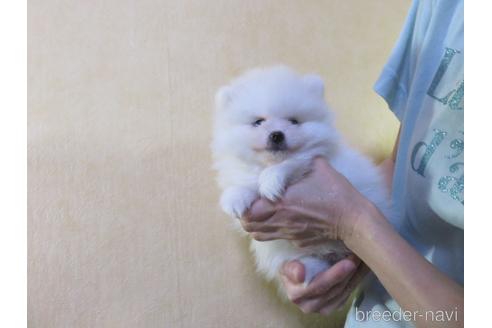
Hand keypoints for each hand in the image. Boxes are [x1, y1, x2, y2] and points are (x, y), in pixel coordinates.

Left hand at [241, 158, 374, 245]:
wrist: (354, 220)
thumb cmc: (336, 192)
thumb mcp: (318, 167)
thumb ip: (300, 159)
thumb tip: (292, 150)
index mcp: (282, 202)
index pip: (248, 211)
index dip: (243, 205)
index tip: (248, 196)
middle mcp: (281, 221)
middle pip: (249, 226)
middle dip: (246, 216)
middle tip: (251, 205)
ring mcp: (290, 234)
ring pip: (260, 235)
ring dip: (257, 225)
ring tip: (262, 215)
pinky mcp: (299, 242)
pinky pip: (278, 239)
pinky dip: (274, 232)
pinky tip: (282, 222)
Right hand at [280, 255, 368, 314]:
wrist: (296, 275)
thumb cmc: (292, 265)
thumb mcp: (287, 263)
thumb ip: (292, 268)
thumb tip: (300, 274)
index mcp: (296, 294)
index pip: (318, 285)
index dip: (335, 275)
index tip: (348, 263)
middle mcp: (309, 306)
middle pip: (333, 290)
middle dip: (349, 273)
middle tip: (359, 256)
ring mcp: (322, 309)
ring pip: (343, 293)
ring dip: (355, 276)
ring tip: (362, 259)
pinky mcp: (332, 307)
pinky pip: (347, 295)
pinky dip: (355, 281)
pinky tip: (362, 269)